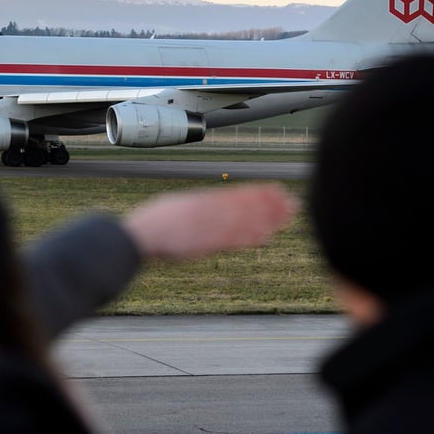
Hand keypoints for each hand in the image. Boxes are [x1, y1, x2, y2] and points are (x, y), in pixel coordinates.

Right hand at [122, 183, 297, 259]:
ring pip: (244, 221)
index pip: (235, 196)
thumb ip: (195, 207)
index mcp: (201, 201)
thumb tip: (205, 206)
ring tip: (287, 215)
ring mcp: (209, 226)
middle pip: (245, 207)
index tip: (275, 191)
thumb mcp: (176, 206)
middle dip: (269, 205)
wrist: (141, 235)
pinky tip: (266, 236)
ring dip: (267, 218)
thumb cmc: (152, 223)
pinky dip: (250, 237)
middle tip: (292, 202)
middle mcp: (209, 211)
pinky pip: (233, 239)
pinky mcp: (206, 243)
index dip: (257, 194)